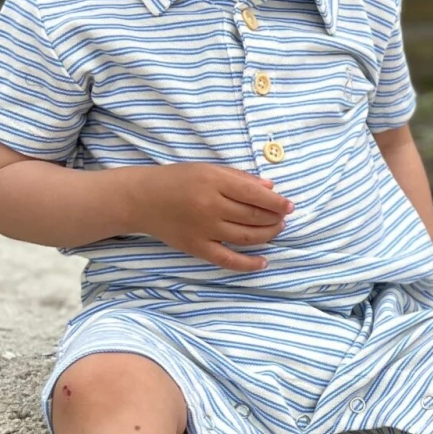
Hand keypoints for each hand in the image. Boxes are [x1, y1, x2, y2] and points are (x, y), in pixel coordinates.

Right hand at [125, 164, 293, 271]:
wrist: (142, 199)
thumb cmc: (178, 180)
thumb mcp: (208, 169)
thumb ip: (239, 178)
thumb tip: (270, 189)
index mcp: (214, 182)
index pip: (255, 195)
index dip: (277, 203)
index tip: (290, 206)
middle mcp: (210, 206)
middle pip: (254, 217)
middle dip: (274, 219)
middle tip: (283, 218)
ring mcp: (204, 229)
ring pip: (246, 237)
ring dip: (267, 236)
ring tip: (276, 230)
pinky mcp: (197, 248)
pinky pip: (228, 260)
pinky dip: (248, 264)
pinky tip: (263, 262)